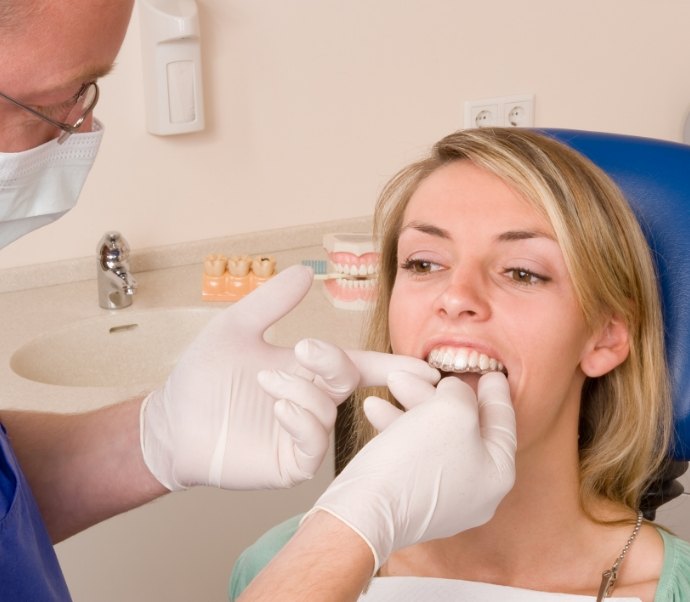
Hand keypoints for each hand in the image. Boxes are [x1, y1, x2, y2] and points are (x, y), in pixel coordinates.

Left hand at [140, 265, 437, 490]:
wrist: (171, 420)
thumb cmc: (203, 375)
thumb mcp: (236, 327)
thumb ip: (272, 302)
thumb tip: (305, 271)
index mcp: (307, 370)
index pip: (358, 366)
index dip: (390, 366)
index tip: (421, 366)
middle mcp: (311, 401)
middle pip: (348, 381)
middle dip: (334, 363)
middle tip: (305, 351)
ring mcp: (301, 434)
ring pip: (329, 412)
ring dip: (305, 392)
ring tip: (268, 383)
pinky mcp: (288, 462)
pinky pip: (314, 445)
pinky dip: (303, 421)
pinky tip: (279, 408)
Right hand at [307, 371, 515, 570]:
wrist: (366, 511)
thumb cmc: (416, 460)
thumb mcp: (451, 410)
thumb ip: (462, 393)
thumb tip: (454, 391)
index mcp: (497, 474)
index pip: (503, 423)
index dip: (496, 393)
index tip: (493, 373)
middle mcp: (475, 491)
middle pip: (464, 428)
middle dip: (440, 394)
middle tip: (427, 370)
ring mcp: (443, 499)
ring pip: (433, 437)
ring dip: (412, 406)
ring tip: (392, 382)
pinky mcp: (411, 500)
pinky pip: (412, 453)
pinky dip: (398, 428)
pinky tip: (375, 409)